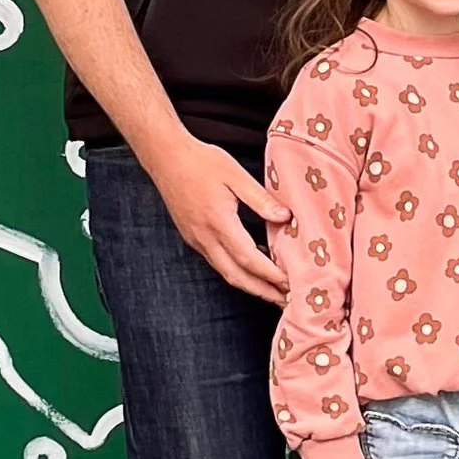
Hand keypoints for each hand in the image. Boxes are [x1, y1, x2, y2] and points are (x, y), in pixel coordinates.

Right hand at [146, 133, 289, 301]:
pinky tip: (252, 268)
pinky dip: (237, 271)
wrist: (166, 157)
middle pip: (237, 277)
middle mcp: (205, 238)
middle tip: (286, 301)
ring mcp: (197, 240)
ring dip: (250, 286)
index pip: (249, 259)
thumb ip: (260, 199)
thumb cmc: (202, 162)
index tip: (292, 282)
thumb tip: (285, 218)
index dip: (271, 275)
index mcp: (219, 223)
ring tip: (273, 292)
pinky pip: (217, 262)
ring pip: (226, 273)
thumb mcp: (235, 175)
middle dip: (262, 292)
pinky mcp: (192, 237)